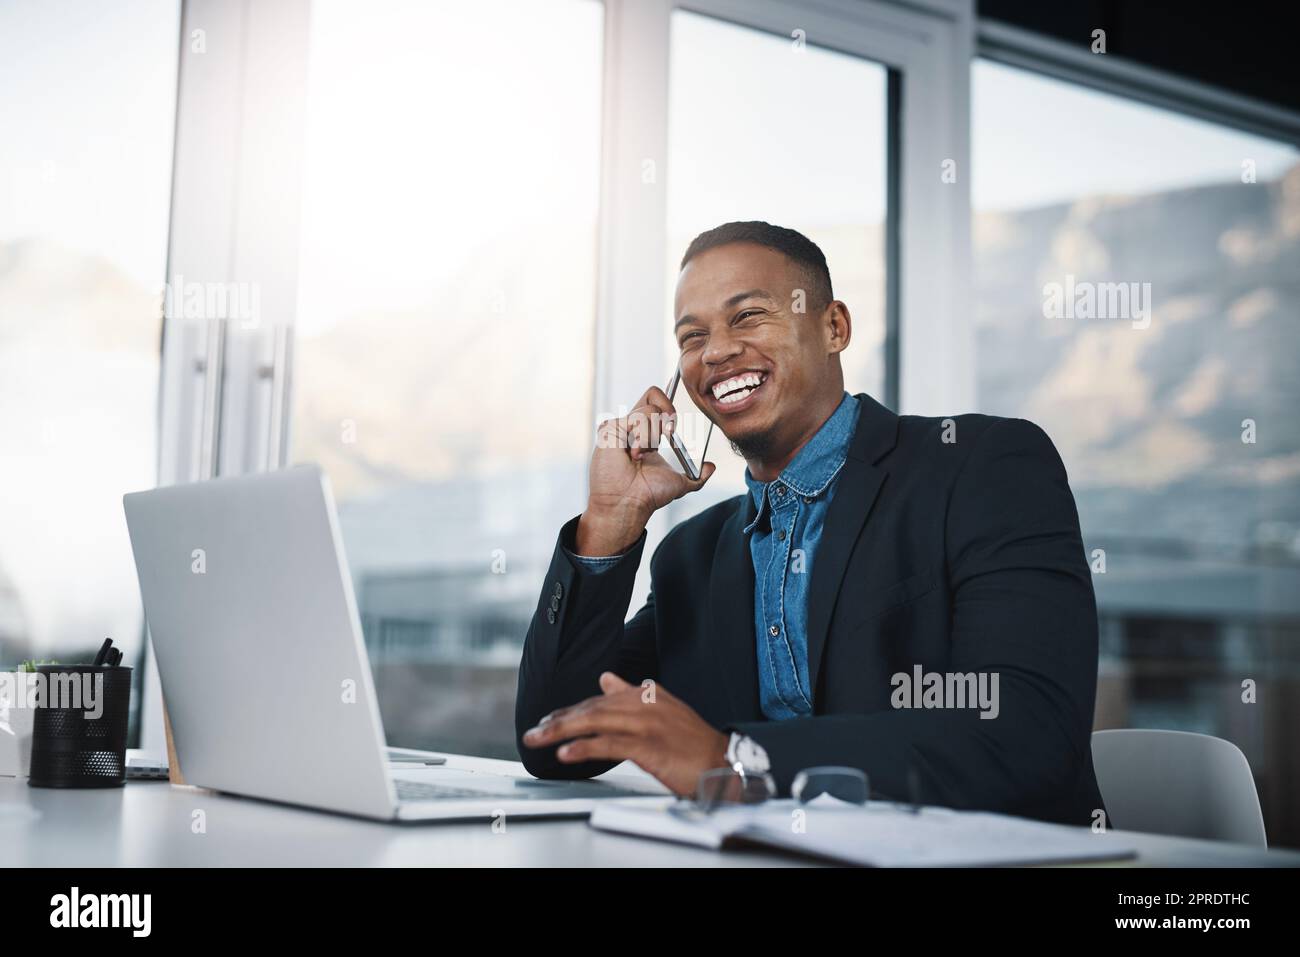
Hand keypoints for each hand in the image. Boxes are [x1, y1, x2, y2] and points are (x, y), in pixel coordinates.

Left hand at [521, 672, 729, 796]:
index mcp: (646, 694)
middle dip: (558, 720)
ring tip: (538, 739)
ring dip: (562, 731)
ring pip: (595, 722)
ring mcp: (647, 724)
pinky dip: (584, 748)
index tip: (547, 721)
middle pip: (592, 709)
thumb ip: (632, 694)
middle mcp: (644, 704)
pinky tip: (565, 753)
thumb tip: (605, 679)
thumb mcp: (663, 709)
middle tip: (533, 732)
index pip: (598, 700)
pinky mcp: (649, 747)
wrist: (723, 761)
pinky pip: (609, 745)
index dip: (570, 711)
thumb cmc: (692, 741)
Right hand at [577, 386, 715, 554]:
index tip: (675, 424)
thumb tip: (711, 467)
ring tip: (641, 457)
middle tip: (669, 434)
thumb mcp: (679, 483)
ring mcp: (620, 425)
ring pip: (649, 409)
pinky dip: (642, 438)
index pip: (657, 401)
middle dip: (668, 413)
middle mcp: (633, 426)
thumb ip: (697, 476)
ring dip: (653, 436)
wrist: (630, 504)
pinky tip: (633, 455)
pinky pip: (636, 418)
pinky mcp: (610, 428)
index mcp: (647, 433)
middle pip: (653, 394)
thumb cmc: (647, 495)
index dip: (669, 403)